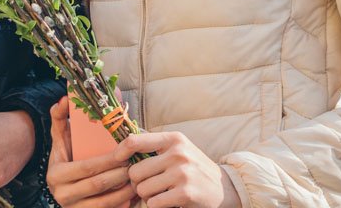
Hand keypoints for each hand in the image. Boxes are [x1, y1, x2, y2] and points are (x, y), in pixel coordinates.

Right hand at [46, 97, 136, 207]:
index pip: (87, 167)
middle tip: (137, 163)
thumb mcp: (61, 140)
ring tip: (139, 177)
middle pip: (98, 184)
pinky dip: (122, 204)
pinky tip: (133, 194)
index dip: (108, 160)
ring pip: (105, 202)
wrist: (63, 188)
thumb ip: (60, 118)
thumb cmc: (66, 159)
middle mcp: (62, 195)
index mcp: (56, 174)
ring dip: (125, 190)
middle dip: (120, 173)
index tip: (126, 152)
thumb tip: (65, 98)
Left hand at [115, 131, 240, 207]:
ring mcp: (182, 173)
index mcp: (174, 139)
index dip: (120, 151)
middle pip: (135, 171)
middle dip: (137, 183)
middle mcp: (178, 153)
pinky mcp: (185, 193)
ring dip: (148, 196)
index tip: (117, 159)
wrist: (223, 188)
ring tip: (161, 193)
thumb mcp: (178, 148)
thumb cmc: (193, 167)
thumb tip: (123, 142)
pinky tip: (167, 201)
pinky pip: (154, 203)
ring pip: (143, 189)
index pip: (135, 140)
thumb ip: (155, 145)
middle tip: (147, 185)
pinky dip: (156, 205)